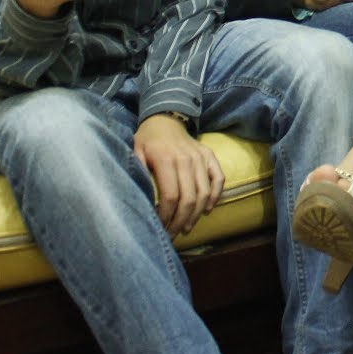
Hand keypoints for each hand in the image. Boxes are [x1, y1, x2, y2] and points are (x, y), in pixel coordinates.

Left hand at [134, 113, 224, 236]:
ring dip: (196, 214)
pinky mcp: (210, 156)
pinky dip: (215, 196)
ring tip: (187, 227)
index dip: (167, 216)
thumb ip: (137, 174)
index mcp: (166, 160)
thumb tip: (139, 202)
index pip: (171, 196)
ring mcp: (200, 158)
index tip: (161, 229)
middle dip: (181, 221)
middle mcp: (186, 159)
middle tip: (174, 235)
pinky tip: (207, 209)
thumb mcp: (134, 153)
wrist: (165, 118)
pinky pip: (218, 178)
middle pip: (189, 198)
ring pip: (204, 192)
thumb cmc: (147, 140)